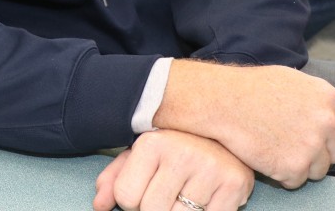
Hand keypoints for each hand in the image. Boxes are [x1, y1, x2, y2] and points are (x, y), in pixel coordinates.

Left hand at [93, 131, 253, 210]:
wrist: (223, 131)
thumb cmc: (173, 149)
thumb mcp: (139, 156)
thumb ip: (115, 179)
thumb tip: (100, 205)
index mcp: (152, 143)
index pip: (126, 196)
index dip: (132, 200)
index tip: (146, 186)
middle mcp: (181, 153)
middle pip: (151, 210)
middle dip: (155, 208)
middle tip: (168, 191)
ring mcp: (210, 169)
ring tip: (185, 193)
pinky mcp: (235, 184)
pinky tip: (205, 198)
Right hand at [156, 61, 334, 188]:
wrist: (222, 101)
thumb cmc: (250, 89)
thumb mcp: (292, 80)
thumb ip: (318, 98)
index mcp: (328, 98)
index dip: (324, 137)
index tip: (306, 137)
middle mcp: (327, 122)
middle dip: (315, 154)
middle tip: (287, 146)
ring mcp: (313, 145)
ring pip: (317, 171)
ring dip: (298, 166)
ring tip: (273, 149)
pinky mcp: (295, 167)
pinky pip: (295, 181)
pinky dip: (280, 175)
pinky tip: (265, 156)